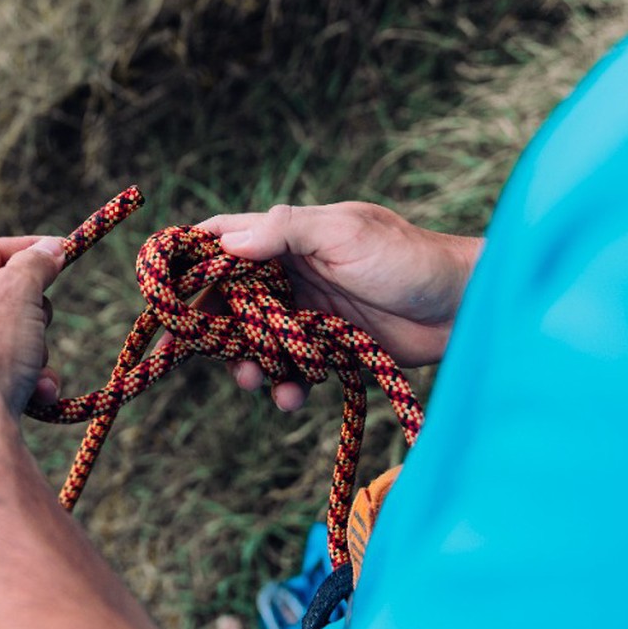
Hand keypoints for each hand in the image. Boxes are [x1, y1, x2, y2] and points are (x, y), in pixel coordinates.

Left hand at [0, 236, 65, 449]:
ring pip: (8, 340)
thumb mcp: (17, 294)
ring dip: (34, 353)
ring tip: (33, 370)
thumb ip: (34, 264)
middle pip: (0, 298)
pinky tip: (36, 395)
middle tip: (40, 321)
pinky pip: (2, 375)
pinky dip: (26, 381)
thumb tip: (49, 247)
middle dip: (33, 313)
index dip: (30, 249)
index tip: (64, 250)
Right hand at [196, 203, 481, 409]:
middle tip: (187, 354)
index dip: (188, 261)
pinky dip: (283, 386)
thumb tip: (224, 241)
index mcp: (287, 236)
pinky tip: (291, 396)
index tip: (161, 290)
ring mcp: (307, 311)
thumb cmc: (408, 258)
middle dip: (209, 327)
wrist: (465, 308)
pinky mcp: (328, 347)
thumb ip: (285, 232)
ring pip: (253, 339)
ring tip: (254, 380)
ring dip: (245, 362)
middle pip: (227, 298)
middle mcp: (289, 271)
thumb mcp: (345, 233)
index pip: (222, 240)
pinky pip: (289, 370)